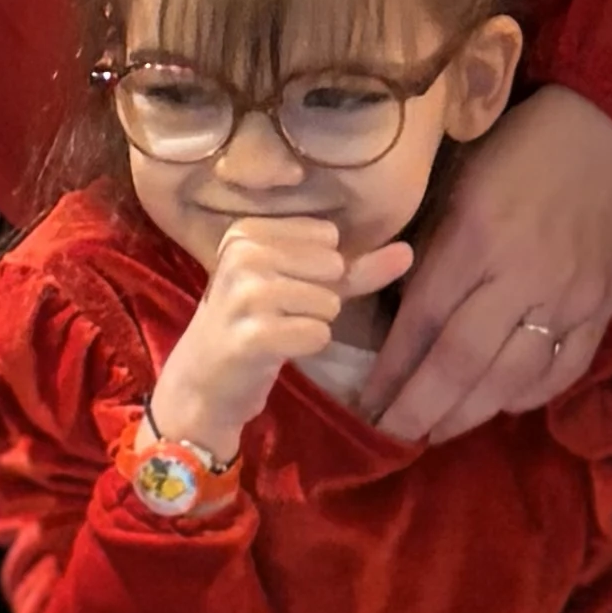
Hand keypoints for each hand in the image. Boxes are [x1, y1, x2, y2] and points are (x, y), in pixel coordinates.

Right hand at [148, 215, 413, 465]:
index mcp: (247, 231)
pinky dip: (306, 346)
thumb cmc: (253, 325)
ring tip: (273, 331)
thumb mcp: (300, 287)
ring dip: (311, 324)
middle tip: (277, 315)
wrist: (204, 381)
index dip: (318, 272)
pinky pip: (318, 333)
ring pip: (327, 302)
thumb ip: (355, 268)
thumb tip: (407, 251)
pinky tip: (274, 350)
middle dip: (317, 299)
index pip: (327, 239)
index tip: (280, 288)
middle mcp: (242, 254)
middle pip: (330, 268)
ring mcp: (244, 294)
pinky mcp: (253, 335)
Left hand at [368, 83, 611, 450]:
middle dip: (421, 407)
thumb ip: (433, 249)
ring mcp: (568, 298)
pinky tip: (501, 404)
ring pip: (512, 378)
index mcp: (476, 237)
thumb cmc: (523, 149)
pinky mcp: (604, 308)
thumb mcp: (460, 182)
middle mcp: (521, 275)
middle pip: (462, 362)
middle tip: (394, 434)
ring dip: (469, 414)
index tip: (367, 401)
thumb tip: (400, 314)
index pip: (422, 320)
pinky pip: (563, 370)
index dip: (391, 369)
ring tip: (438, 431)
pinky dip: (528, 396)